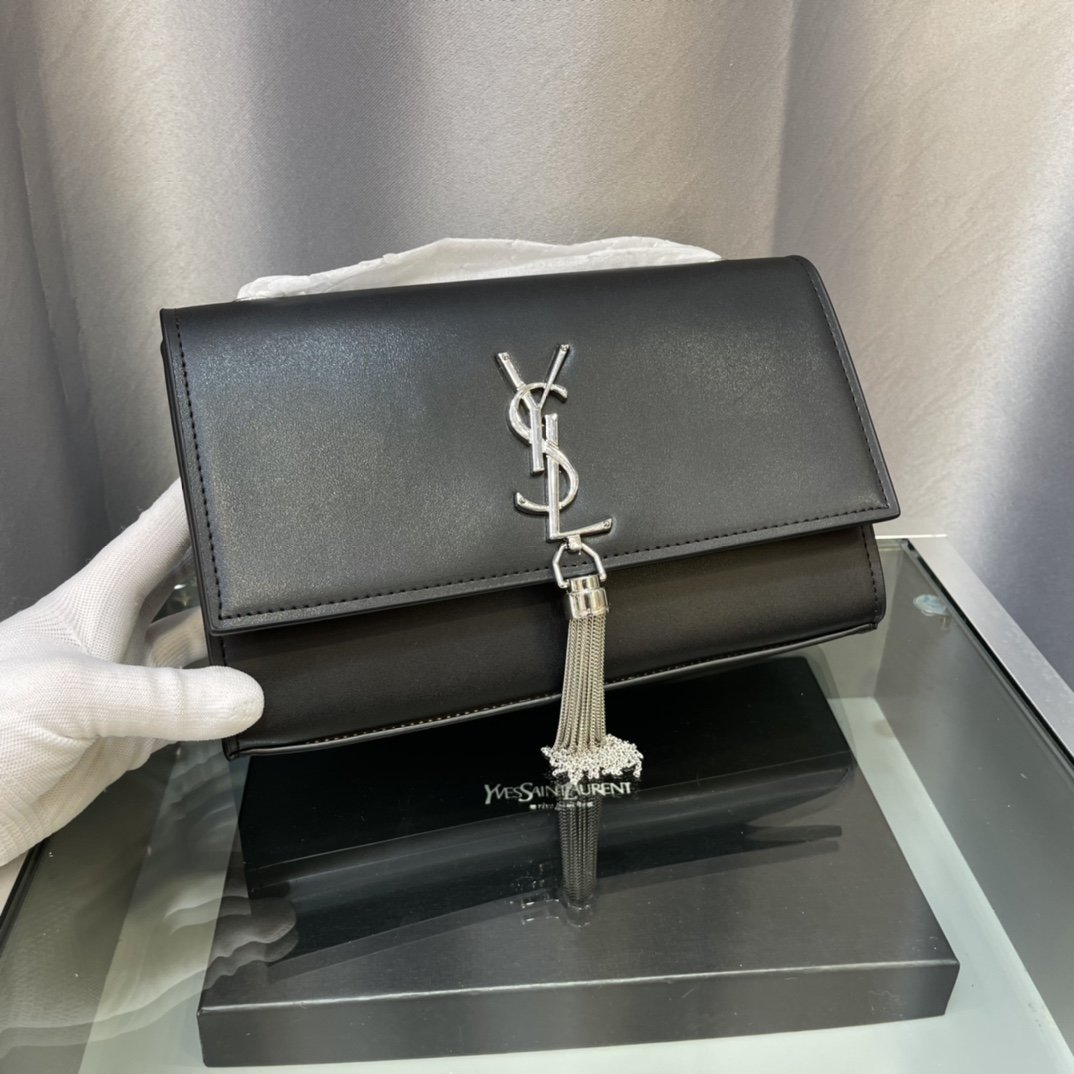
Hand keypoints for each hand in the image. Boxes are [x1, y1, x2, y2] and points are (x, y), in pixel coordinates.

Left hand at [0, 481, 262, 864]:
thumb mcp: (69, 694)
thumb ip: (163, 697)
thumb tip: (247, 696)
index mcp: (95, 599)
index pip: (156, 532)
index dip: (196, 499)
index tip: (247, 474)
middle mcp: (118, 635)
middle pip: (190, 586)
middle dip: (233, 568)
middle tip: (290, 554)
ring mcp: (129, 687)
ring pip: (200, 651)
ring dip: (237, 643)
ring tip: (291, 625)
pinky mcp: (134, 739)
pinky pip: (196, 713)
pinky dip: (230, 709)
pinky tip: (261, 699)